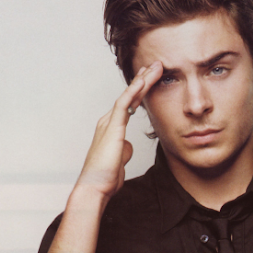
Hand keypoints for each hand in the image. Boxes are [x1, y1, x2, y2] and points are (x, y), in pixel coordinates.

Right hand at [75, 60, 162, 200]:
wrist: (95, 186)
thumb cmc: (105, 178)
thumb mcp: (120, 162)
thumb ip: (125, 151)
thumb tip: (129, 146)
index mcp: (112, 129)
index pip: (129, 105)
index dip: (141, 92)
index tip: (153, 80)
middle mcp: (109, 122)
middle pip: (129, 96)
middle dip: (144, 80)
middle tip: (157, 66)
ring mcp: (109, 123)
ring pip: (128, 96)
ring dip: (143, 80)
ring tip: (156, 67)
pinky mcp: (112, 128)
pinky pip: (123, 104)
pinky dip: (134, 91)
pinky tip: (144, 80)